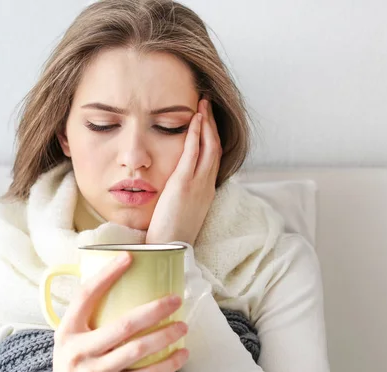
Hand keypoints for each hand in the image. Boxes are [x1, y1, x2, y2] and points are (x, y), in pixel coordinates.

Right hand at [50, 252, 189, 371]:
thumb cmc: (74, 358)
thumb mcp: (70, 334)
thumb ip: (89, 312)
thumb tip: (121, 279)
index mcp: (68, 329)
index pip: (86, 295)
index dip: (107, 274)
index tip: (129, 258)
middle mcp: (79, 351)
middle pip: (122, 325)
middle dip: (154, 310)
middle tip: (175, 300)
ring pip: (137, 350)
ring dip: (165, 336)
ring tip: (182, 325)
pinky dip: (166, 365)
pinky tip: (181, 354)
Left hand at [146, 98, 221, 245]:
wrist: (170, 250)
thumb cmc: (172, 235)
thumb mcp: (182, 212)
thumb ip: (183, 196)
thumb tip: (177, 187)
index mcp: (206, 192)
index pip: (213, 159)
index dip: (212, 138)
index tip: (207, 123)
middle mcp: (206, 185)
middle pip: (215, 148)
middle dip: (212, 125)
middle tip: (207, 106)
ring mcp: (197, 184)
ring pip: (209, 146)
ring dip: (206, 124)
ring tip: (202, 105)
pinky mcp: (183, 184)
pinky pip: (193, 153)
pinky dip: (195, 134)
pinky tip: (193, 119)